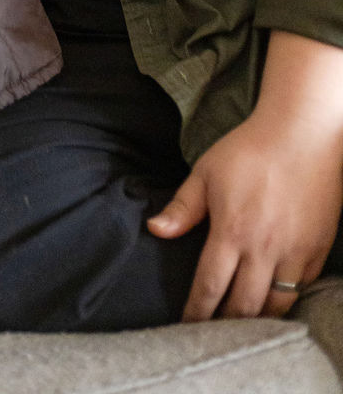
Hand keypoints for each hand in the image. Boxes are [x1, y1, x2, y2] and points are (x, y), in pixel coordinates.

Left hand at [148, 33, 342, 319]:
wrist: (302, 134)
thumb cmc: (248, 150)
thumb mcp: (206, 172)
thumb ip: (182, 207)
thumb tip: (154, 230)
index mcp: (232, 231)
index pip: (210, 286)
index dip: (196, 313)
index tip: (186, 327)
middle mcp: (264, 249)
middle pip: (243, 307)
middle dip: (225, 326)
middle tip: (211, 336)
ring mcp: (294, 253)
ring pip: (275, 306)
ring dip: (256, 321)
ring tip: (240, 328)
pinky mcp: (316, 250)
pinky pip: (301, 289)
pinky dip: (285, 303)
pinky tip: (272, 305)